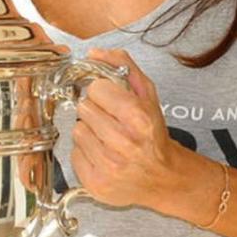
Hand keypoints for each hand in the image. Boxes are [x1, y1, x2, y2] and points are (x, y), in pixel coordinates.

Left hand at [70, 47, 180, 209]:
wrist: (162, 177)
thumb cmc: (153, 134)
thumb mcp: (147, 96)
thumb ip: (124, 67)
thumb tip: (95, 53)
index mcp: (138, 118)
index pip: (96, 89)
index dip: (103, 93)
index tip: (112, 100)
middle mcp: (123, 143)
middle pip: (84, 108)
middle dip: (95, 111)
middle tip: (110, 121)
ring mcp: (108, 166)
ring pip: (77, 130)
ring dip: (89, 131)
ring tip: (107, 138)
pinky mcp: (95, 183)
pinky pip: (74, 153)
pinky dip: (85, 152)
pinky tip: (102, 154)